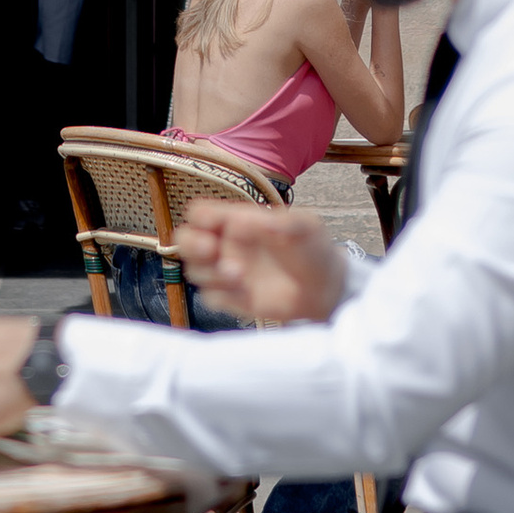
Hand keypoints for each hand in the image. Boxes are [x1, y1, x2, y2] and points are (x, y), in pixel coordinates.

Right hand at [172, 200, 345, 326]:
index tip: (213, 226)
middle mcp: (227, 245)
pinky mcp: (234, 299)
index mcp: (238, 220)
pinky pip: (211, 298)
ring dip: (210, 273)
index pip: (201, 213)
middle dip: (191, 245)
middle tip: (212, 250)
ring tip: (239, 275)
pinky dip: (221, 295)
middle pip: (185, 240)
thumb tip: (240, 222)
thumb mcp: (303, 227)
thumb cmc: (314, 249)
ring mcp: (229, 272)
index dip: (200, 218)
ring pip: (195, 271)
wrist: (328, 288)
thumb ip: (275, 224)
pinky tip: (244, 292)